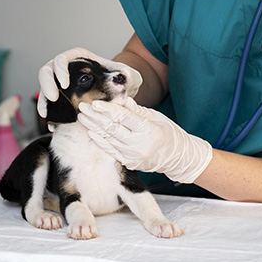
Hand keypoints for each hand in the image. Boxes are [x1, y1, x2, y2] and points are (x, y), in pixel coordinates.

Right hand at [37, 47, 142, 117]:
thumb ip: (124, 74)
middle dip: (47, 84)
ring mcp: (62, 83)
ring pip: (45, 88)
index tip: (65, 84)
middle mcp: (66, 68)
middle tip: (53, 98)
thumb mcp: (125, 73)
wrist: (122, 90)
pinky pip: (50, 104)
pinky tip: (52, 124)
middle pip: (47, 71)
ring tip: (46, 113)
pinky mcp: (62, 98)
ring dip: (43, 100)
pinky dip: (49, 113)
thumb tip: (122, 78)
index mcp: (79, 58)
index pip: (62, 59)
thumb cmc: (121, 78)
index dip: (59, 69)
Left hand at [78, 97, 211, 183]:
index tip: (95, 102)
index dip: (107, 109)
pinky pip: (110, 150)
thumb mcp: (156, 117)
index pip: (123, 118)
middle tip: (82, 106)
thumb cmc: (170, 134)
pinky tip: (91, 132)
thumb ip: (136, 109)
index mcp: (148, 130)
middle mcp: (139, 145)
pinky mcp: (129, 163)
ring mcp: (132, 156)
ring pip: (108, 139)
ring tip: (82, 117)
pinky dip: (100, 140)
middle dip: (95, 116)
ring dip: (93, 127)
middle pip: (112, 128)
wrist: (179, 158)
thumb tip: (119, 98)